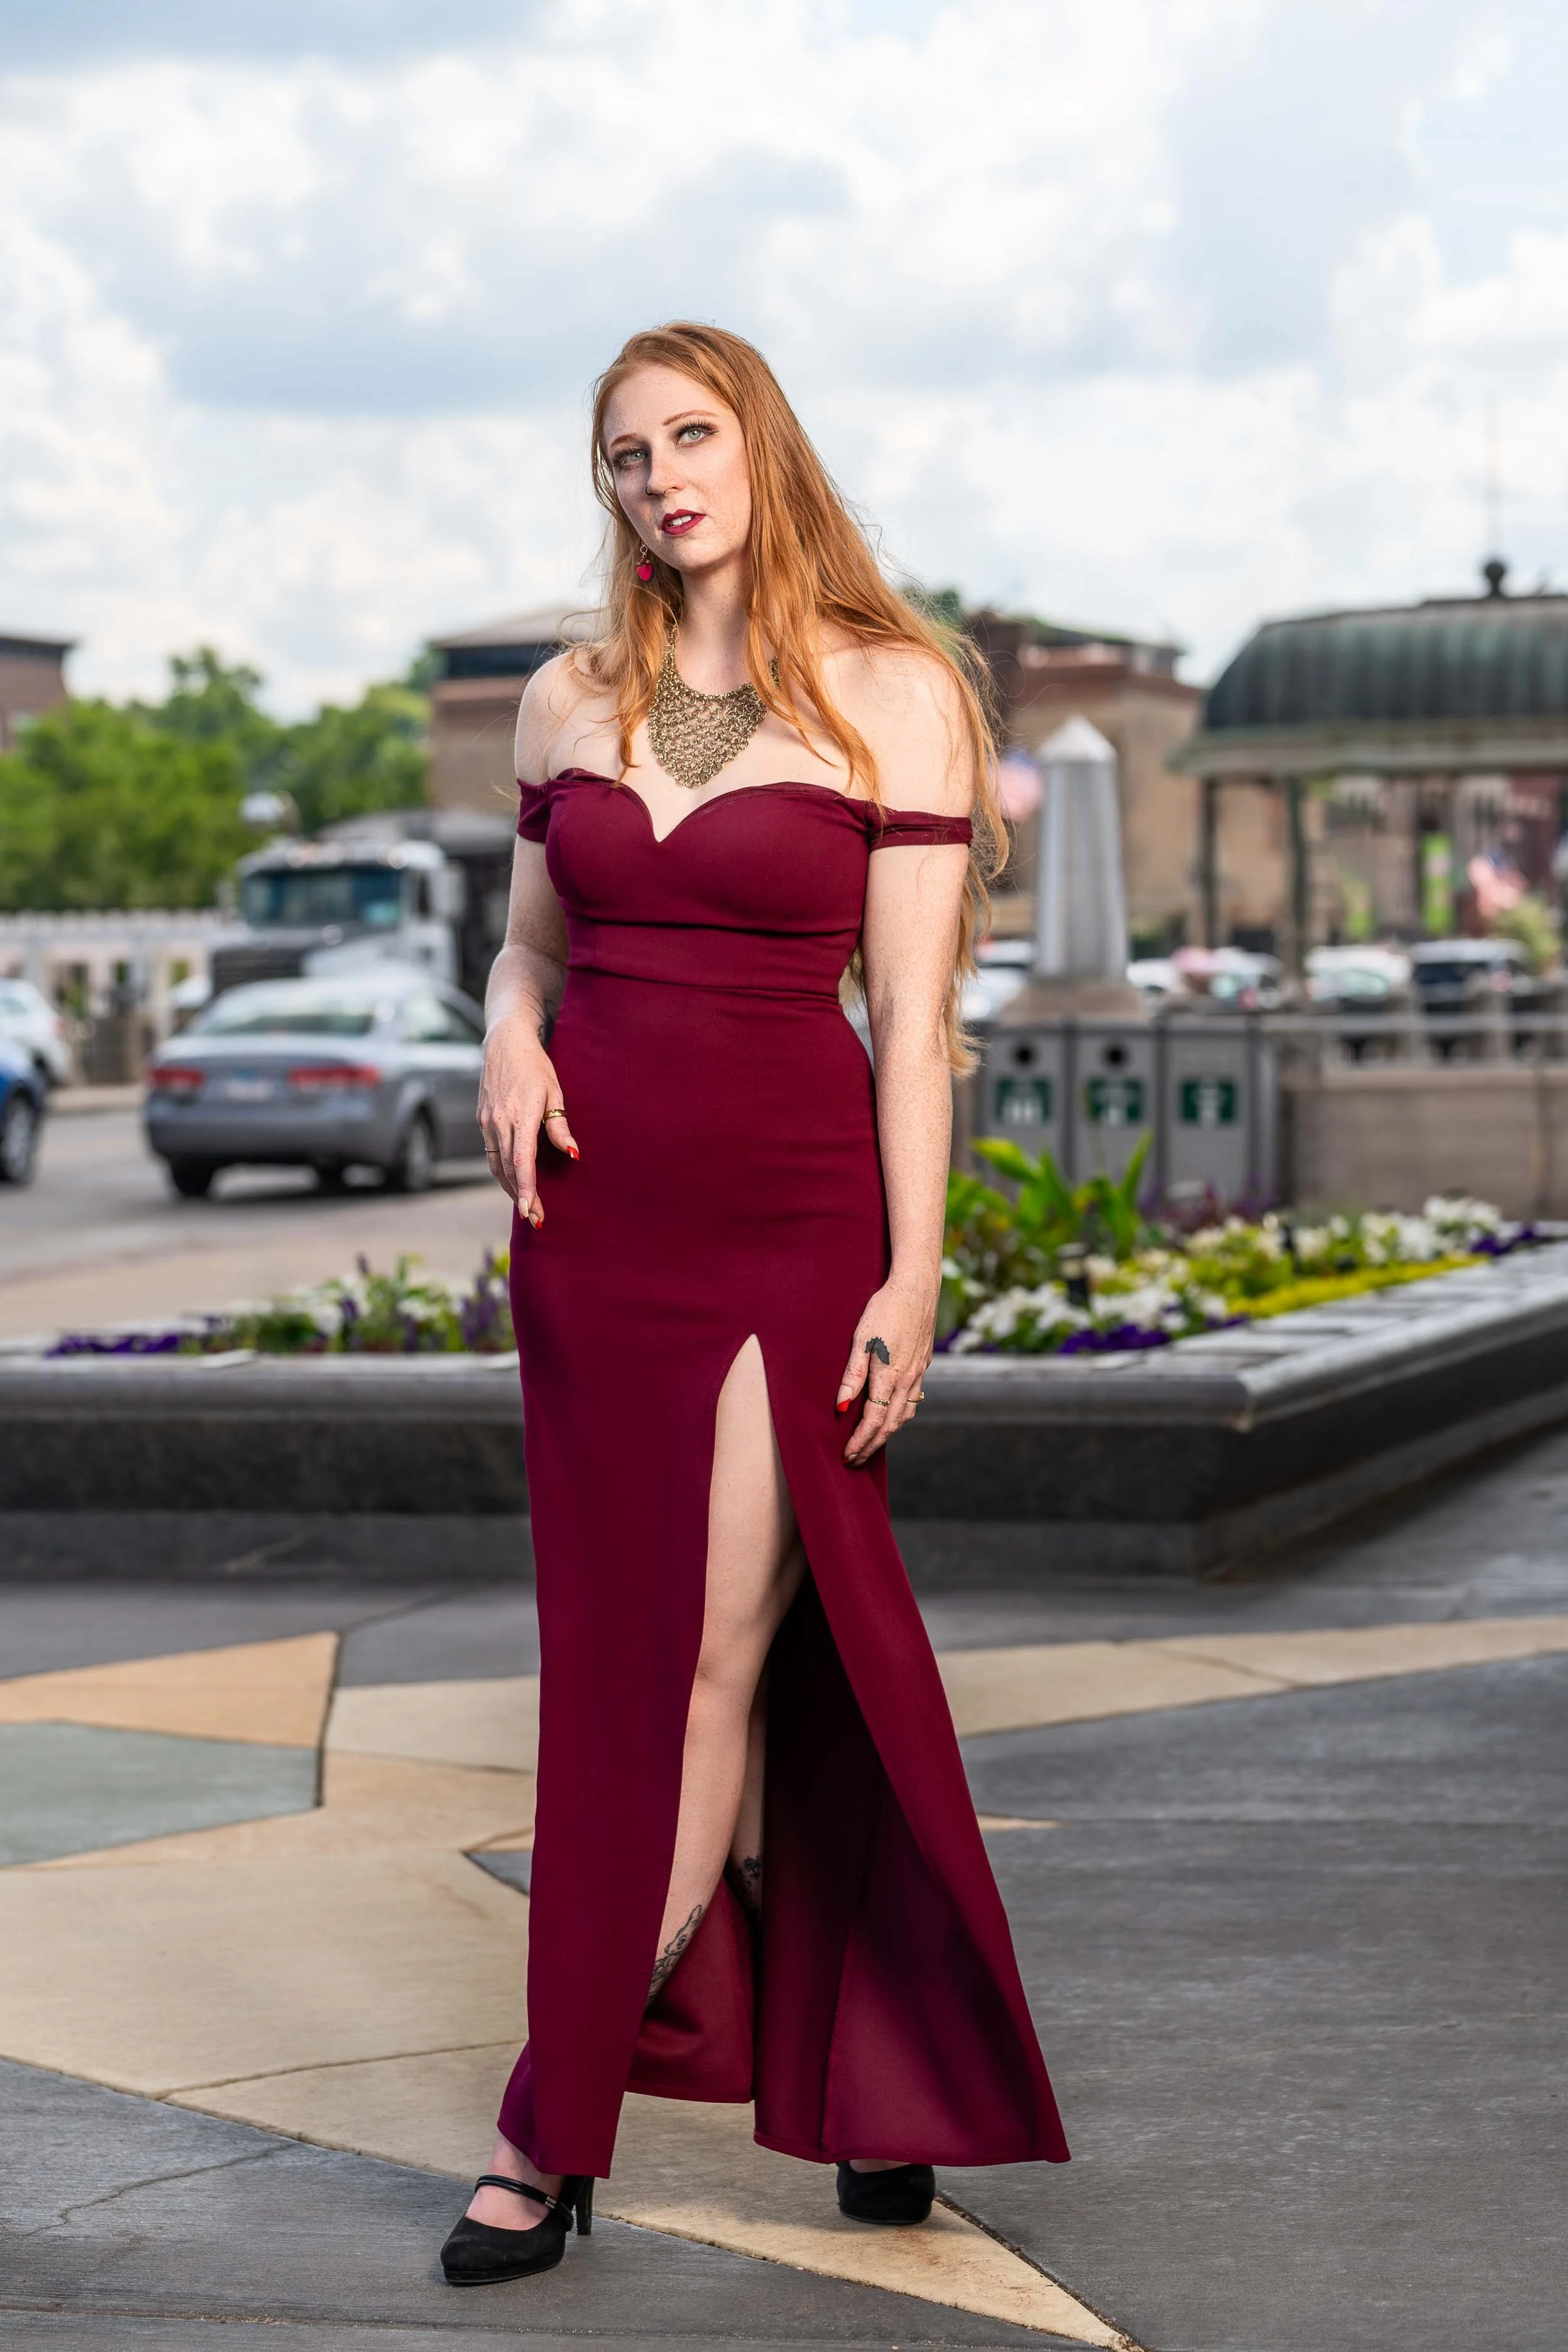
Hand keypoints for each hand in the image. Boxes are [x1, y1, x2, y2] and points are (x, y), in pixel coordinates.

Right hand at [477, 1008, 578, 1226]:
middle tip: (535, 1217)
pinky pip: (490, 1152)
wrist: (505, 1042)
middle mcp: (499, 1122)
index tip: (530, 1211)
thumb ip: (559, 1126)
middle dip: (520, 1196)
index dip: (526, 1190)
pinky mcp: (482, 1119)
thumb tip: (572, 1154)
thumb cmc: (535, 1066)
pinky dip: (501, 1169)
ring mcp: (487, 1121)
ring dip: (509, 1186)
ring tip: (525, 1205)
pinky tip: (512, 1178)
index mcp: (520, 1116)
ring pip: (495, 1164)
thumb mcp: (554, 1092)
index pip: (522, 1162)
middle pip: (507, 1169)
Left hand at [836, 1275, 934, 1463]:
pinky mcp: (923, 1364)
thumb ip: (852, 1376)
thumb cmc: (884, 1309)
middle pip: (889, 1425)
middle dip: (871, 1446)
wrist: (917, 1287)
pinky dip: (900, 1416)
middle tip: (855, 1460)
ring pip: (904, 1415)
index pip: (873, 1422)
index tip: (847, 1457)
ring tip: (870, 1443)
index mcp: (890, 1376)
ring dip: (887, 1433)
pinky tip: (892, 1414)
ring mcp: (919, 1373)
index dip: (859, 1442)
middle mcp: (908, 1380)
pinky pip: (913, 1400)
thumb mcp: (861, 1340)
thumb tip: (840, 1408)